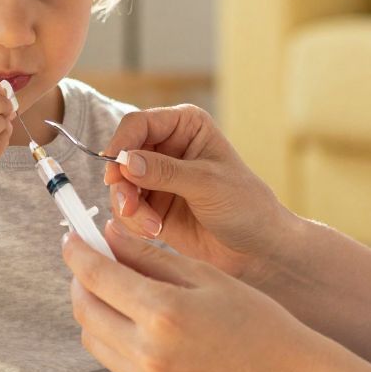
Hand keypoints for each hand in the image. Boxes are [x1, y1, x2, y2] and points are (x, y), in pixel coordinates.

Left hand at [64, 221, 330, 371]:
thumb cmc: (254, 318)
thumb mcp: (205, 276)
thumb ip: (150, 255)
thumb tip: (105, 234)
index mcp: (163, 313)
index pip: (96, 277)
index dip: (77, 253)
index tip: (71, 238)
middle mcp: (147, 352)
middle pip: (84, 310)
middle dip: (80, 281)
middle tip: (92, 261)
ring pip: (92, 339)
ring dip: (93, 310)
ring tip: (116, 289)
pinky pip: (114, 361)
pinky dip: (113, 336)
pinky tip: (137, 321)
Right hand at [102, 104, 291, 283]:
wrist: (256, 248)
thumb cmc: (244, 205)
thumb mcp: (206, 183)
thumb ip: (165, 171)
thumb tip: (125, 161)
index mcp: (185, 126)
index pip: (139, 124)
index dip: (121, 143)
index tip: (114, 170)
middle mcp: (166, 147)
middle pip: (122, 155)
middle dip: (123, 184)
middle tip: (130, 207)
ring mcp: (157, 178)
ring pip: (120, 185)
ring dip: (129, 208)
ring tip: (153, 227)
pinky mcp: (152, 206)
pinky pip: (126, 210)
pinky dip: (133, 222)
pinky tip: (155, 231)